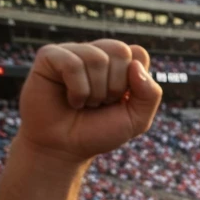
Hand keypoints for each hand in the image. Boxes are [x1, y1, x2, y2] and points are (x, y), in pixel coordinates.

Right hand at [17, 41, 161, 163]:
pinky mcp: (49, 56)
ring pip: (97, 58)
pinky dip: (77, 90)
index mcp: (119, 63)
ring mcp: (72, 52)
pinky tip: (71, 100)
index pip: (138, 54)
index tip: (120, 100)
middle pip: (120, 51)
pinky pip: (72, 64)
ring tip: (85, 103)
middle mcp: (96, 53)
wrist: (65, 148)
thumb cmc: (99, 131)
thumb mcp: (137, 119)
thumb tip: (135, 65)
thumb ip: (150, 94)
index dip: (134, 82)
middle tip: (101, 103)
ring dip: (95, 92)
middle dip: (115, 86)